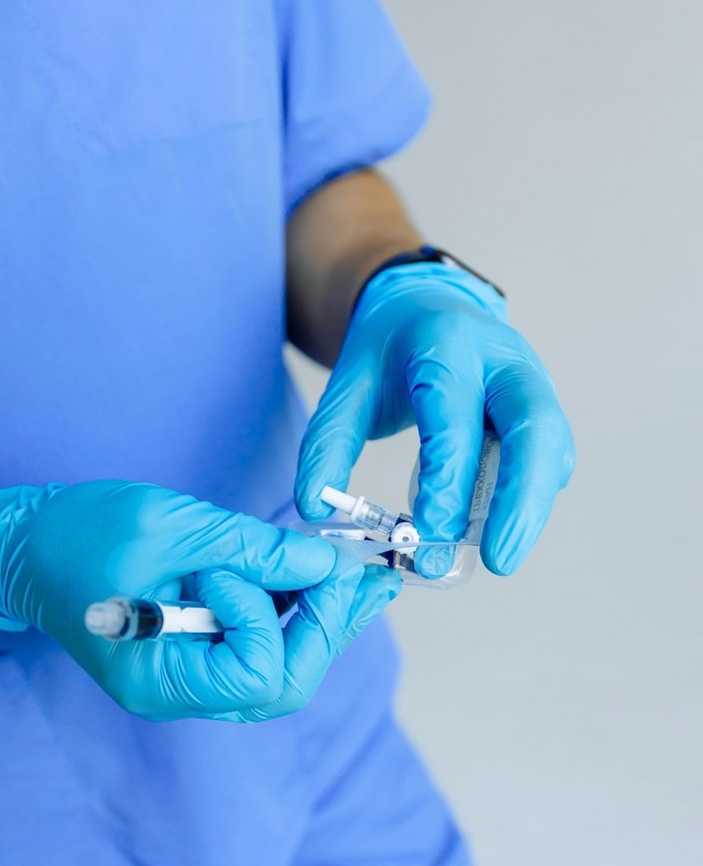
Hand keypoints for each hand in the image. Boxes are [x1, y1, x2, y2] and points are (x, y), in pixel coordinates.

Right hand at [0, 481, 397, 719]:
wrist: (28, 544)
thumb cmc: (81, 534)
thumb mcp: (173, 528)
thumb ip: (254, 549)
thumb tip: (329, 564)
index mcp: (159, 677)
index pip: (255, 676)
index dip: (268, 618)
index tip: (246, 564)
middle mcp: (178, 692)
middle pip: (282, 685)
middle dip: (324, 627)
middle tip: (359, 576)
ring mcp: (188, 676)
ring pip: (280, 669)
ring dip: (320, 619)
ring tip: (358, 576)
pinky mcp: (196, 651)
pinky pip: (259, 646)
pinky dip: (294, 612)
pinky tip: (321, 578)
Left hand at [295, 262, 574, 575]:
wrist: (427, 304)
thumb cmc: (388, 351)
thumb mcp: (347, 384)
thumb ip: (327, 444)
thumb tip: (315, 505)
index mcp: (445, 345)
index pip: (454, 418)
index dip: (447, 482)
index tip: (428, 538)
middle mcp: (501, 358)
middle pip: (533, 427)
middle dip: (520, 500)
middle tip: (498, 561)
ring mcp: (531, 380)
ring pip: (551, 445)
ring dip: (530, 506)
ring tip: (497, 555)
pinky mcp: (541, 405)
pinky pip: (548, 454)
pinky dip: (529, 495)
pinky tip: (500, 526)